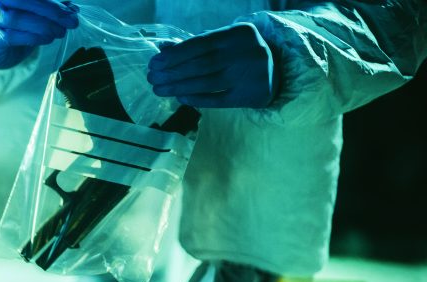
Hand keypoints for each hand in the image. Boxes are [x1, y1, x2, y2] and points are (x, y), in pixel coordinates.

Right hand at [0, 0, 79, 68]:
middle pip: (20, 0)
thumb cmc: (16, 20)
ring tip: (61, 31)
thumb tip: (72, 9)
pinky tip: (47, 38)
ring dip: (44, 26)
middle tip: (71, 21)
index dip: (50, 1)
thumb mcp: (32, 7)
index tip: (70, 9)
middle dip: (50, 10)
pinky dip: (34, 37)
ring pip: (16, 19)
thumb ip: (49, 3)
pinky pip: (12, 36)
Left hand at [147, 22, 278, 107]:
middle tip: (152, 78)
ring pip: (205, 84)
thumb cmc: (238, 53)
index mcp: (237, 34)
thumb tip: (161, 48)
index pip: (199, 44)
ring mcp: (248, 76)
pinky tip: (179, 97)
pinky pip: (216, 100)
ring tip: (159, 89)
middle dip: (171, 73)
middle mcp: (245, 53)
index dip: (174, 55)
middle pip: (200, 65)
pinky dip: (195, 99)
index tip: (153, 63)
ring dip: (177, 88)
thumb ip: (193, 45)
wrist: (276, 71)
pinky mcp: (249, 96)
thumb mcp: (221, 42)